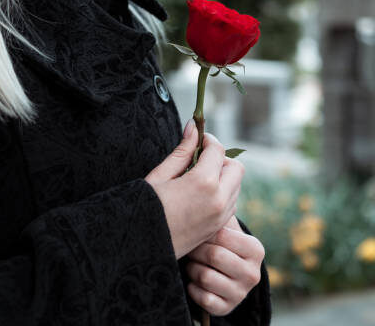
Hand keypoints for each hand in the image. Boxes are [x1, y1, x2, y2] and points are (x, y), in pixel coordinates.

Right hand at [145, 120, 244, 258]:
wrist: (137, 247)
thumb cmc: (143, 208)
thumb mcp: (160, 175)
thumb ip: (182, 150)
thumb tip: (194, 127)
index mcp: (203, 182)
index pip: (218, 150)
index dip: (208, 140)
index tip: (197, 139)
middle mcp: (218, 199)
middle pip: (236, 167)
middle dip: (221, 159)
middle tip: (200, 159)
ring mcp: (221, 216)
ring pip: (237, 185)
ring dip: (224, 177)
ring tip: (198, 177)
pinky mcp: (218, 227)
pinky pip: (232, 203)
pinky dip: (223, 193)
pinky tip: (201, 194)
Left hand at [185, 216, 264, 315]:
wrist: (224, 277)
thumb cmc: (221, 246)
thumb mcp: (226, 229)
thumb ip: (221, 212)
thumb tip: (214, 189)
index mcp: (256, 250)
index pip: (222, 236)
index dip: (205, 233)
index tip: (199, 232)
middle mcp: (253, 273)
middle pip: (214, 256)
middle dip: (197, 251)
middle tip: (192, 249)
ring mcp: (241, 293)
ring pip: (205, 277)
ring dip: (193, 269)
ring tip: (194, 264)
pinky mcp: (227, 308)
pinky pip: (202, 297)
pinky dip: (193, 288)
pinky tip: (195, 282)